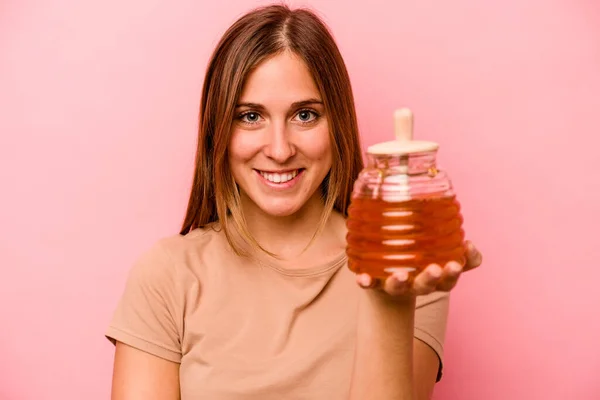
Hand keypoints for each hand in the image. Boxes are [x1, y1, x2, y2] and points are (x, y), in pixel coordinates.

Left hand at [356, 240, 482, 296]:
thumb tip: (463, 229)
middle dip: (433, 278)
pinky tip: (363, 279)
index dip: (462, 265)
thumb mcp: (434, 247)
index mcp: (435, 275)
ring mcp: (395, 285)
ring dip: (400, 282)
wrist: (386, 276)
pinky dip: (367, 282)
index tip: (464, 252)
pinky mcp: (375, 283)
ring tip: (401, 276)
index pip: (452, 274)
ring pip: (400, 287)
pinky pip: (370, 284)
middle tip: (439, 269)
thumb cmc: (416, 256)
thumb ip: (450, 236)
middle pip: (428, 285)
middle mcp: (417, 284)